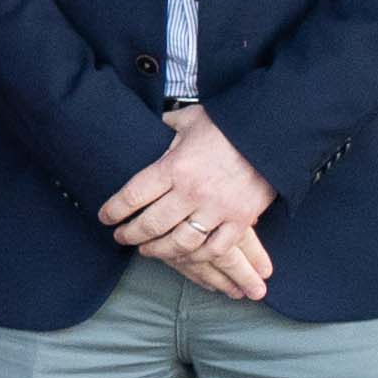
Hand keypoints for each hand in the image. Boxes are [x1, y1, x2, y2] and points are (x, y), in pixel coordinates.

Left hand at [102, 105, 276, 301]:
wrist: (273, 131)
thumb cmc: (228, 123)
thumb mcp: (190, 120)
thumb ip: (167, 127)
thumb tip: (152, 124)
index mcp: (174, 166)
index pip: (133, 195)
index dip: (114, 210)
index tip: (105, 217)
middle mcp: (191, 192)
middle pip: (151, 225)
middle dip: (130, 234)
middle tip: (121, 237)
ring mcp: (217, 209)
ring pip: (179, 243)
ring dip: (158, 250)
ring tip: (147, 249)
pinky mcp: (240, 220)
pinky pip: (214, 248)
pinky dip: (197, 257)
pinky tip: (185, 256)